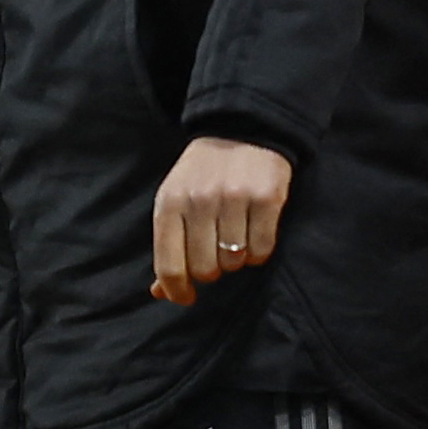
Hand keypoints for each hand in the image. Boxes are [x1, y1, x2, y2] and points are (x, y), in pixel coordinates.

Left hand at [151, 137, 292, 304]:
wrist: (241, 130)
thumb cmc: (201, 175)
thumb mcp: (173, 201)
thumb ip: (167, 246)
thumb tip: (160, 292)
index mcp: (169, 204)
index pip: (169, 264)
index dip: (176, 290)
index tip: (185, 298)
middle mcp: (199, 202)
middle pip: (206, 269)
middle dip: (211, 271)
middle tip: (215, 256)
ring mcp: (234, 199)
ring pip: (235, 261)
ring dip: (236, 260)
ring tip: (235, 239)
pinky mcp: (267, 198)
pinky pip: (263, 249)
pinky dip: (259, 252)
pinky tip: (254, 234)